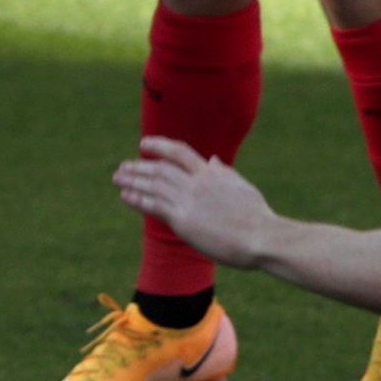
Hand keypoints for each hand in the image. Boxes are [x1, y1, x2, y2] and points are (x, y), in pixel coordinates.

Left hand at [113, 137, 277, 267]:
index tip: (144, 144)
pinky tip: (125, 196)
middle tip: (123, 167)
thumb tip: (213, 160)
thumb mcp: (242, 187)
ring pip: (153, 184)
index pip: (180, 152)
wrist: (262, 237)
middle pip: (160, 168)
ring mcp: (189, 201)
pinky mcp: (183, 220)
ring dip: (132, 180)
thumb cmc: (257, 216)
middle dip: (139, 166)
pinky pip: (153, 205)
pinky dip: (137, 198)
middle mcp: (197, 183)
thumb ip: (224, 173)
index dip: (160, 145)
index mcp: (212, 174)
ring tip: (118, 178)